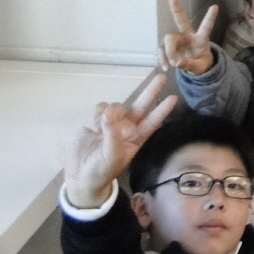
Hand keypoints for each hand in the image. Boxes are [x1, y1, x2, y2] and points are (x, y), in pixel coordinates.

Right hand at [64, 74, 177, 207]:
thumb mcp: (111, 156)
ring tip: (100, 127)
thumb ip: (112, 134)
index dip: (162, 110)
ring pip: (116, 106)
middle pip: (140, 106)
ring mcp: (111, 123)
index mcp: (136, 139)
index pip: (152, 122)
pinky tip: (92, 125)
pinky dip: (97, 113)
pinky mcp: (95, 121)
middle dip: (150, 92)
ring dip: (112, 111)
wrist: (80, 176)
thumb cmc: (101, 171)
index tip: (173, 98)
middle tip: (161, 77)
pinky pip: (100, 108)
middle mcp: (126, 128)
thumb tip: (111, 112)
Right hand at [158, 0, 216, 74]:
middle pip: (181, 20)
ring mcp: (178, 39)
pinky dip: (162, 58)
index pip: (206, 26)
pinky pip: (162, 49)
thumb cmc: (201, 63)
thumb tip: (177, 62)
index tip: (215, 6)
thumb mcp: (200, 67)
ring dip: (168, 52)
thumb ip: (190, 65)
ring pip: (168, 39)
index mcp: (201, 38)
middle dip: (177, 9)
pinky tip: (166, 67)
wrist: (195, 66)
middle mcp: (188, 35)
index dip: (210, 17)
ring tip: (171, 65)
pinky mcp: (169, 45)